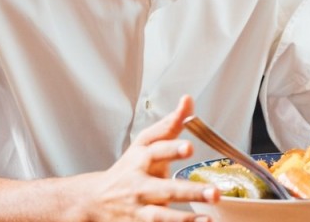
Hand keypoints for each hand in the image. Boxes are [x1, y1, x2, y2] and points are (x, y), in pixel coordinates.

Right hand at [75, 95, 218, 220]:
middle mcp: (140, 185)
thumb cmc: (128, 168)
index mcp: (142, 159)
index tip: (189, 147)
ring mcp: (139, 209)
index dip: (172, 149)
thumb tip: (187, 100)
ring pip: (161, 216)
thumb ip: (169, 124)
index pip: (156, 151)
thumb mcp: (145, 144)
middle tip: (214, 192)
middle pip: (165, 189)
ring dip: (184, 219)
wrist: (95, 200)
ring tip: (208, 220)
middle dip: (190, 191)